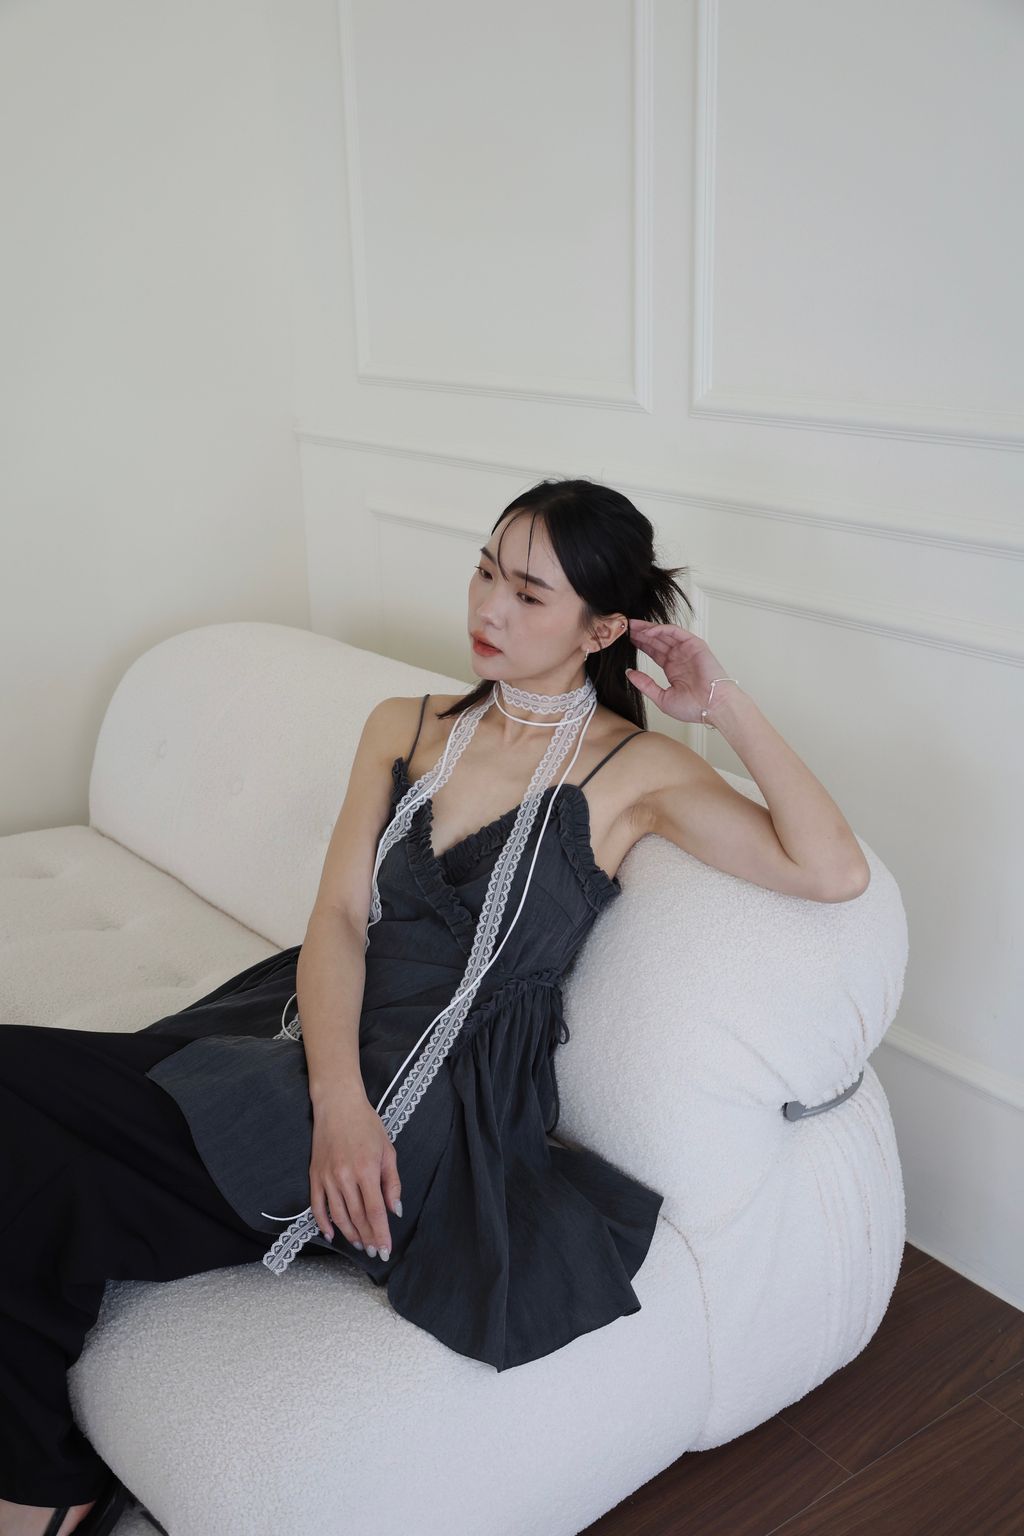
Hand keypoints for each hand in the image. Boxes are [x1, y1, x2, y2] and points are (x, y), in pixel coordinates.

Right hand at [309, 1094, 401, 1256]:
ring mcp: (327, 1177)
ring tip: (360, 1244)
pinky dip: (323, 1223)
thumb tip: (395, 1210)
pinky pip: (317, 1206)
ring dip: (350, 1234)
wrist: (338, 1104)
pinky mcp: (315, 1175)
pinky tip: (331, 1234)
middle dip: (368, 1238)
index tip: (386, 1249)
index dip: (381, 1233)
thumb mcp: (387, 1150)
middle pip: (357, 1217)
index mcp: (366, 1170)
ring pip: (338, 1215)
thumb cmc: (366, 1125)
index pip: (375, 1211)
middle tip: (375, 1252)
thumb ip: (392, 1183)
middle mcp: (345, 1177)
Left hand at [625, 619, 733, 725]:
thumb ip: (645, 684)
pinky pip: (675, 632)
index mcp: (673, 669)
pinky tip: (647, 632)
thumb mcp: (662, 697)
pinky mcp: (694, 644)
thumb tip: (629, 673)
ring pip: (664, 634)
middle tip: (626, 628)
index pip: (654, 652)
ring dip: (648, 629)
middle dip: (641, 633)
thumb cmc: (695, 707)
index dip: (641, 644)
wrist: (713, 707)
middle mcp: (680, 658)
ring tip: (633, 625)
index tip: (626, 640)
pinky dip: (661, 629)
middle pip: (657, 640)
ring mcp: (687, 650)